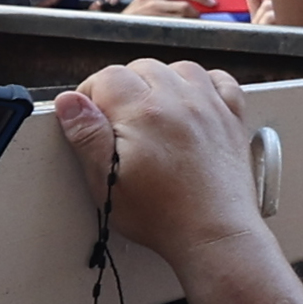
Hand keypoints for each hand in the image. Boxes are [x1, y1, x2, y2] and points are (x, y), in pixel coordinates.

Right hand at [58, 59, 266, 273]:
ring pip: (180, 69)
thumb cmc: (162, 216)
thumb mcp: (106, 183)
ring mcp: (210, 106)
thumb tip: (70, 102)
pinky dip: (204, 84)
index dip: (91, 94)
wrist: (214, 234)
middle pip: (142, 68)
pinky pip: (220, 81)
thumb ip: (87, 137)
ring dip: (162, 82)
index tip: (90, 118)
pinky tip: (192, 102)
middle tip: (118, 121)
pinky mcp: (232, 118)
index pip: (108, 77)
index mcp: (144, 113)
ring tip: (151, 111)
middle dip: (123, 87)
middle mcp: (180, 101)